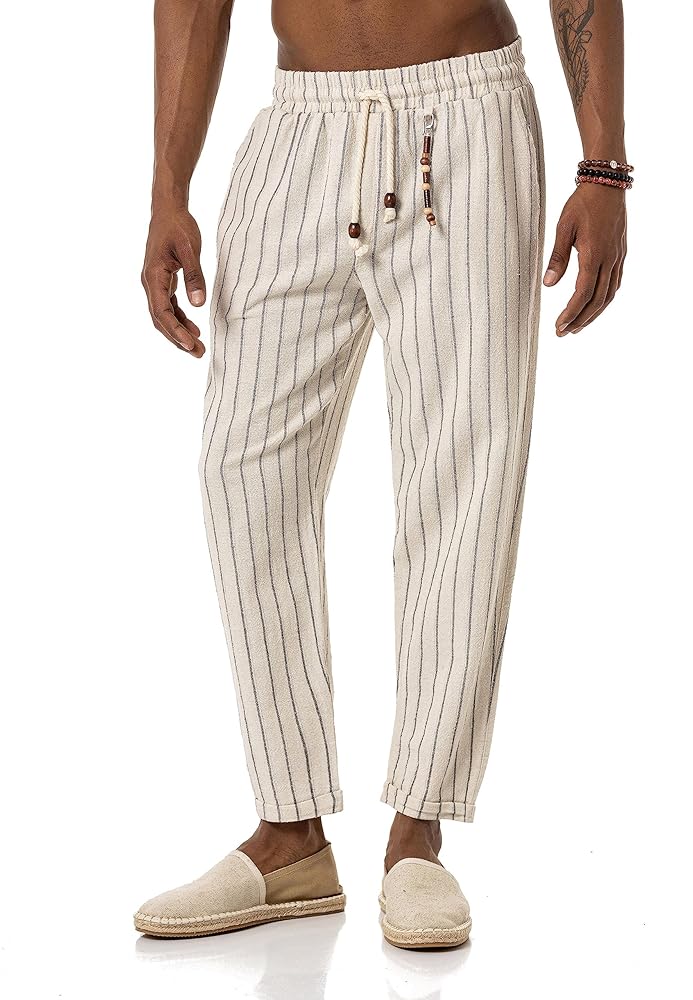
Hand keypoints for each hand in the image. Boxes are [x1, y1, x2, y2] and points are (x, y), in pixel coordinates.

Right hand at [142, 204, 205, 356]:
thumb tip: (198, 304)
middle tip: (198, 353)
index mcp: (153, 276)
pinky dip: (181, 319)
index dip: (175, 331)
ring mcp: (156, 283)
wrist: (168, 209)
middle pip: (161, 319)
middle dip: (178, 338)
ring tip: (198, 347)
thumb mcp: (190, 249)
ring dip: (180, 332)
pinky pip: (169, 306)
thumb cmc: (178, 226)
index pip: (162, 312)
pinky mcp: (163, 281)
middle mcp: (150, 283)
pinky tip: (194, 329)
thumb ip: (194, 276)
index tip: (190, 344)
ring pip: (165, 315)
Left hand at [543, 182, 626, 336]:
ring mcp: (618, 257)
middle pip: (597, 300)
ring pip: (609, 295)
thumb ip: (557, 257)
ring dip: (594, 313)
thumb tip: (548, 284)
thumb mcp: (563, 227)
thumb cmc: (582, 203)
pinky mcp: (620, 253)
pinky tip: (595, 305)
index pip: (583, 293)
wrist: (607, 183)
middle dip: (581, 320)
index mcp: (594, 254)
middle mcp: (609, 259)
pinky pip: (615, 283)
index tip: (559, 326)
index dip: (571, 313)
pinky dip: (605, 299)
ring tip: (578, 326)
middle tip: (564, 333)